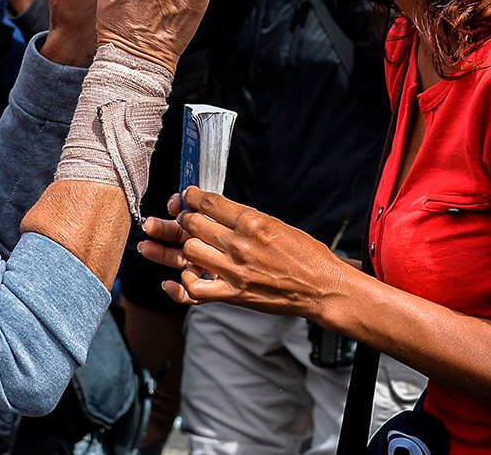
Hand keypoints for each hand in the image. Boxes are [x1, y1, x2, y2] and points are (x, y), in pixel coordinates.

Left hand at [150, 186, 349, 322]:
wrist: (322, 288)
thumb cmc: (306, 255)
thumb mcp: (277, 224)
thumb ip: (246, 219)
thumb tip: (216, 211)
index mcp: (253, 222)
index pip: (209, 203)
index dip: (191, 197)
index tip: (186, 196)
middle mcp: (240, 245)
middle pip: (194, 225)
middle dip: (182, 219)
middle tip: (179, 218)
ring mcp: (235, 271)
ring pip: (189, 253)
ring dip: (178, 247)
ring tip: (169, 242)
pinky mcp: (234, 295)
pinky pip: (195, 290)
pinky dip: (180, 284)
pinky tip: (175, 277)